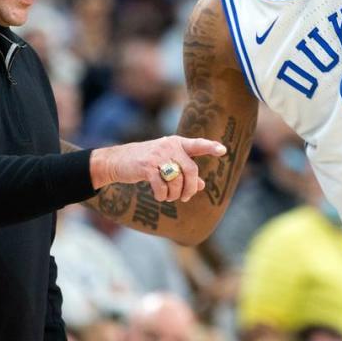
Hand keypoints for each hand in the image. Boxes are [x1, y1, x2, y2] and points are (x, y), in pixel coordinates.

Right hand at [90, 136, 226, 201]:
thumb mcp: (166, 163)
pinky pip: (162, 187)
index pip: (197, 144)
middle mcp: (169, 146)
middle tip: (186, 197)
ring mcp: (158, 155)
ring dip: (174, 195)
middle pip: (191, 170)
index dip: (210, 147)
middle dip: (191, 188)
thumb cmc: (146, 162)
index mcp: (177, 143)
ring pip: (177, 181)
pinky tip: (159, 196)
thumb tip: (203, 185)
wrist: (118, 160)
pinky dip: (162, 196)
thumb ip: (185, 172)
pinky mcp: (147, 167)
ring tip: (168, 197)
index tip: (223, 150)